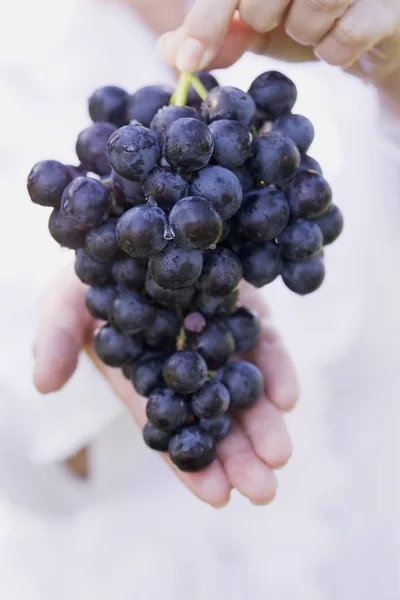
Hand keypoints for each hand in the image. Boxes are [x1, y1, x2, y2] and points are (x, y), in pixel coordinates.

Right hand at [33, 264, 298, 507]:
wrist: (137, 234)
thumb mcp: (65, 302)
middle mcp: (188, 364)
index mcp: (147, 375)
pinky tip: (286, 396)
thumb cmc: (95, 275)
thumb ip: (56, 339)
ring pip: (245, 389)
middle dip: (239, 456)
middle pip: (215, 418)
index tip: (217, 496)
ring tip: (278, 455)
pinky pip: (265, 345)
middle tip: (263, 489)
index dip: (190, 461)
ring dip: (265, 424)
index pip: (169, 426)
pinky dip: (276, 371)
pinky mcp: (246, 311)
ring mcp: (222, 339)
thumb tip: (44, 384)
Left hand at [157, 0, 399, 83]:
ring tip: (314, 26)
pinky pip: (348, 35)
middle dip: (263, 16)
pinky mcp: (390, 2)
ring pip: (317, 2)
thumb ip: (214, 31)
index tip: (190, 61)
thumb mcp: (254, 21)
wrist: (370, 31)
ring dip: (305, 32)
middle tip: (279, 18)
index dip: (207, 19)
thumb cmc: (306, 16)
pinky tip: (342, 39)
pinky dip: (336, 51)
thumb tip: (173, 53)